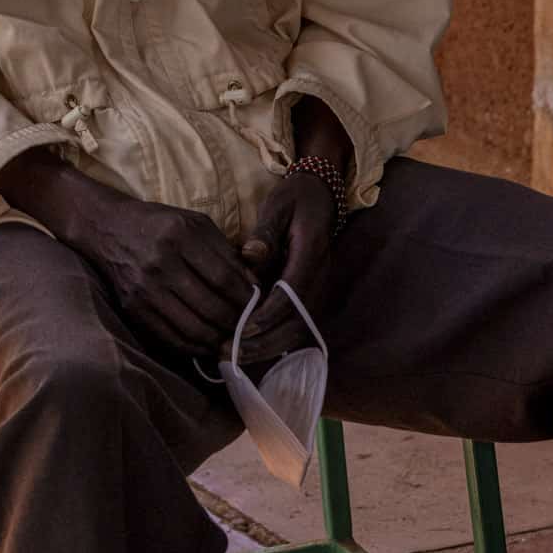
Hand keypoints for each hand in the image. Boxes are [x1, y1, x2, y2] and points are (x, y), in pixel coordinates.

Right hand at [68, 187, 258, 358]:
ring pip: (193, 329)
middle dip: (235, 322)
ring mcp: (144, 288)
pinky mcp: (133, 308)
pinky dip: (194, 348)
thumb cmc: (160, 224)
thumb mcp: (194, 223)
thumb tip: (253, 285)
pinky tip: (206, 344)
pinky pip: (170, 338)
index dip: (245, 297)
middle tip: (247, 327)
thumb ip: (225, 251)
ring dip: (217, 340)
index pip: (223, 277)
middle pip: (210, 307)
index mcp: (180, 234)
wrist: (109, 228)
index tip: (257, 304)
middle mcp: (161, 262)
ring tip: (230, 339)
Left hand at [237, 173, 337, 365]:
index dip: (266, 316)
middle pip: (295, 324)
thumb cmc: (295, 200)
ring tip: (234, 355)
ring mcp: (317, 290)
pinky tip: (247, 346)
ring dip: (267, 347)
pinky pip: (295, 326)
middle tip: (231, 352)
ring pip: (296, 331)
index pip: (290, 295)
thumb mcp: (279, 207)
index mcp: (311, 256)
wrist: (321, 197)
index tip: (241, 329)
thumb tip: (250, 256)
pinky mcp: (310, 296)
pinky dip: (273, 340)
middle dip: (263, 343)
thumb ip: (266, 232)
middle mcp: (318, 280)